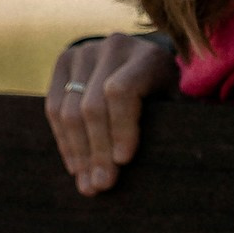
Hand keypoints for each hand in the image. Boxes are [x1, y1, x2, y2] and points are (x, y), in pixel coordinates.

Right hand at [46, 33, 179, 194]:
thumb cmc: (168, 94)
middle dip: (97, 151)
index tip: (124, 161)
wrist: (144, 60)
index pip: (122, 92)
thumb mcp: (179, 104)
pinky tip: (75, 165)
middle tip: (101, 185)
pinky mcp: (65, 60)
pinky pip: (54, 107)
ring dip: (77, 152)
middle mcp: (114, 47)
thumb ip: (174, 124)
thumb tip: (177, 161)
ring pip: (69, 110)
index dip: (120, 128)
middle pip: (92, 105)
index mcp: (148, 56)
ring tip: (87, 184)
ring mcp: (85, 51)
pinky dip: (64, 140)